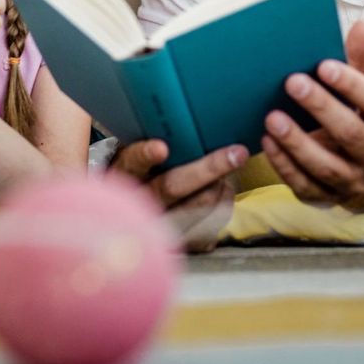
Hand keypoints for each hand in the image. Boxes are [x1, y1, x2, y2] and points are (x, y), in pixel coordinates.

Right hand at [112, 140, 246, 252]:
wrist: (134, 209)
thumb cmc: (148, 167)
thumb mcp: (144, 150)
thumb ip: (161, 140)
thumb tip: (191, 119)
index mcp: (126, 172)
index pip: (133, 162)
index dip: (146, 155)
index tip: (161, 148)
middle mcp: (140, 201)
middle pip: (173, 187)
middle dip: (209, 168)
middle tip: (237, 153)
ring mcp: (159, 226)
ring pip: (197, 208)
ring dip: (221, 186)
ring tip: (232, 166)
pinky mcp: (179, 244)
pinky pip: (210, 229)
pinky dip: (224, 205)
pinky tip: (225, 190)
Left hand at [261, 20, 363, 209]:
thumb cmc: (362, 123)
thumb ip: (360, 62)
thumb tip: (362, 25)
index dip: (353, 85)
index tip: (323, 65)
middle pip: (351, 135)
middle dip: (321, 108)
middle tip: (291, 81)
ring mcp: (353, 182)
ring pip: (326, 166)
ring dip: (298, 142)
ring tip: (272, 117)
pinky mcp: (327, 199)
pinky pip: (305, 185)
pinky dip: (284, 165)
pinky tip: (266, 142)